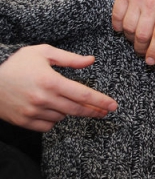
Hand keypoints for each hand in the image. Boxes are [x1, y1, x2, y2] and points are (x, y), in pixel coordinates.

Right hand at [0, 45, 117, 131]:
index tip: (113, 106)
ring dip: (70, 111)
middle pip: (78, 109)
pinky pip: (49, 125)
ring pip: (63, 116)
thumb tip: (91, 61)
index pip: (83, 94)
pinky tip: (52, 109)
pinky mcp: (25, 121)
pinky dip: (54, 118)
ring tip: (64, 100)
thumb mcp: (43, 53)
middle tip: (105, 111)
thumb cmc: (17, 65)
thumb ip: (69, 58)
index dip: (101, 101)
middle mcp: (44, 98)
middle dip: (94, 111)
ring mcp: (34, 112)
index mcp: (51, 81)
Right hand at [112, 0, 154, 64]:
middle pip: (143, 34)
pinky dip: (118, 27)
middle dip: (141, 49)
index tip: (151, 61)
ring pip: (129, 28)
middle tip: (142, 53)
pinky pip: (116, 16)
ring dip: (130, 39)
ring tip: (135, 40)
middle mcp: (153, 1)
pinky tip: (123, 29)